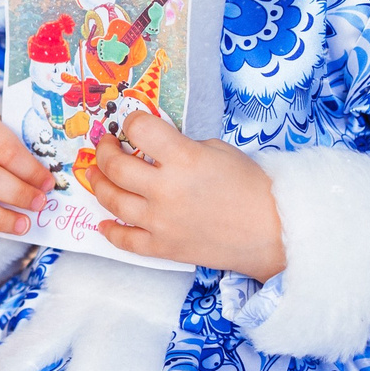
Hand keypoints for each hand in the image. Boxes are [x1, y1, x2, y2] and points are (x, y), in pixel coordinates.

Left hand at [91, 112, 285, 278]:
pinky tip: (105, 222)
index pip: (139, 129)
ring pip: (113, 202)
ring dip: (100, 185)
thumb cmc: (250, 187)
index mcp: (183, 159)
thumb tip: (154, 147)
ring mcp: (161, 222)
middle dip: (105, 151)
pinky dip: (110, 231)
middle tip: (107, 146)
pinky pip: (125, 241)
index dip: (132, 122)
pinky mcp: (163, 248)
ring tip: (97, 175)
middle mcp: (165, 190)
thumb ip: (182, 147)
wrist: (272, 232)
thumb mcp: (218, 150)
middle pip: (116, 167)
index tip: (133, 124)